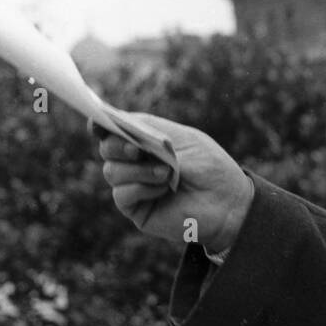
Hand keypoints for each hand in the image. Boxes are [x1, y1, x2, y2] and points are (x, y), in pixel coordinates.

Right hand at [94, 112, 253, 253]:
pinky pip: (122, 194)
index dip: (103, 123)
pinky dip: (141, 187)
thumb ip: (150, 128)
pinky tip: (163, 189)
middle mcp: (136, 161)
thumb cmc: (211, 167)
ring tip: (166, 173)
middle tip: (136, 149)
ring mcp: (134, 185)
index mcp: (147, 140)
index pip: (117, 128)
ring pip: (112, 171)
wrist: (228, 202)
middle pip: (107, 148)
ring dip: (138, 170)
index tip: (97, 122)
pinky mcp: (136, 208)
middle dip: (117, 145)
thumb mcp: (183, 139)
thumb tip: (115, 118)